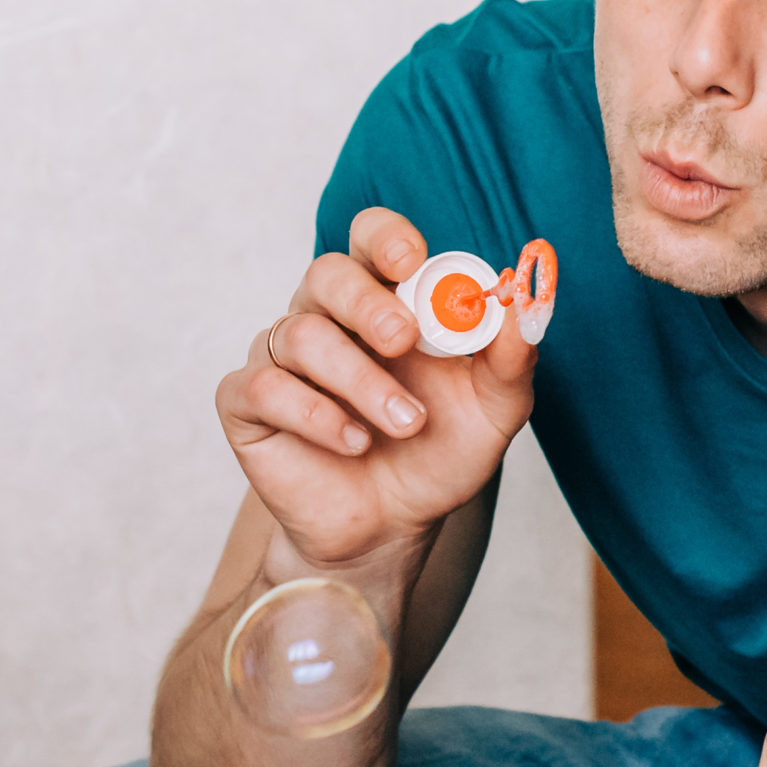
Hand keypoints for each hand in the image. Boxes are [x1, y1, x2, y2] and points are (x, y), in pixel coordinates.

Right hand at [217, 207, 539, 572]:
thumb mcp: (492, 412)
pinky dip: (314, 415)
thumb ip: (511, 357)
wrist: (391, 528)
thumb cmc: (435, 455)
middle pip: (326, 274)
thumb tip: (519, 300)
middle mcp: (327, 317)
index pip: (370, 237)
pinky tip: (353, 443)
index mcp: (383, 299)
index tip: (412, 263)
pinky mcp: (247, 402)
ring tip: (403, 425)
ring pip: (299, 335)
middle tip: (402, 341)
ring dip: (359, 381)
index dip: (385, 238)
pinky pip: (264, 386)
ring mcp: (281, 357)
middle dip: (367, 304)